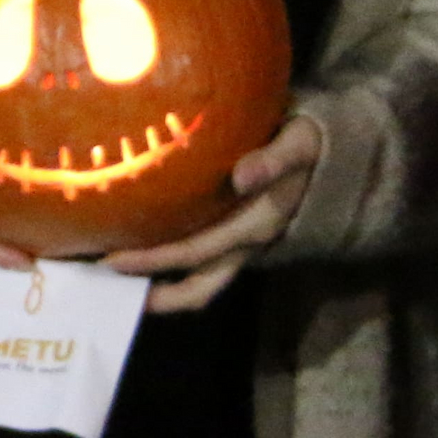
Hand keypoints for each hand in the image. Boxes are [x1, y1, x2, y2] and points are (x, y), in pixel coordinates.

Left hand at [91, 111, 328, 310]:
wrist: (334, 157)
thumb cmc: (308, 143)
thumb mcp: (299, 144)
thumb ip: (274, 160)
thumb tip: (242, 177)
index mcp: (255, 225)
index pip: (196, 252)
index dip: (153, 260)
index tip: (111, 259)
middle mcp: (246, 246)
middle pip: (198, 289)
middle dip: (151, 294)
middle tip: (103, 282)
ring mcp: (242, 249)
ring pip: (201, 286)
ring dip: (161, 292)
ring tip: (115, 284)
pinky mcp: (238, 241)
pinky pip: (203, 269)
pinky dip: (172, 274)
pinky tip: (139, 257)